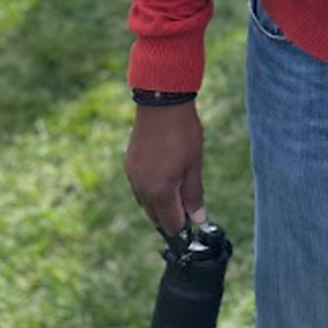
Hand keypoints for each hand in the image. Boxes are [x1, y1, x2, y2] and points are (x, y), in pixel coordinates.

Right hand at [125, 102, 204, 236]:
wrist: (161, 103)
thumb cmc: (182, 133)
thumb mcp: (194, 165)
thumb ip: (194, 196)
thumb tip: (198, 219)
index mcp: (159, 193)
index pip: (170, 225)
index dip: (184, 225)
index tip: (195, 215)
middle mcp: (142, 190)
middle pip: (156, 217)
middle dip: (172, 214)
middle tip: (189, 198)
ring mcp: (133, 177)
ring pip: (146, 202)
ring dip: (161, 202)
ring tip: (179, 182)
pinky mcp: (130, 164)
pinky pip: (140, 187)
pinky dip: (152, 188)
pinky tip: (165, 172)